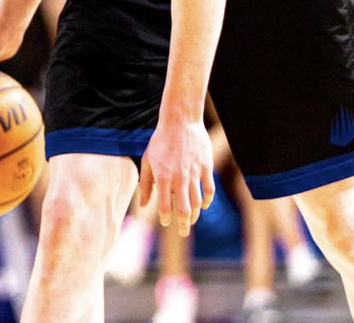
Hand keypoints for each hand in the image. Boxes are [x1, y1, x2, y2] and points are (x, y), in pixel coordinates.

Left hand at [138, 118, 214, 236]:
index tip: (166, 222)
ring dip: (194, 215)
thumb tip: (144, 205)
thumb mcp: (148, 161)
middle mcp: (179, 178)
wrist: (180, 121)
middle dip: (183, 225)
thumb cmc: (161, 141)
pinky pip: (209, 190)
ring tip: (190, 220)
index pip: (164, 207)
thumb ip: (146, 184)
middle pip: (183, 210)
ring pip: (197, 203)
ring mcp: (194, 173)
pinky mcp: (206, 167)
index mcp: (162, 177)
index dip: (165, 219)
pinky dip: (207, 201)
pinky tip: (204, 205)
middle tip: (182, 231)